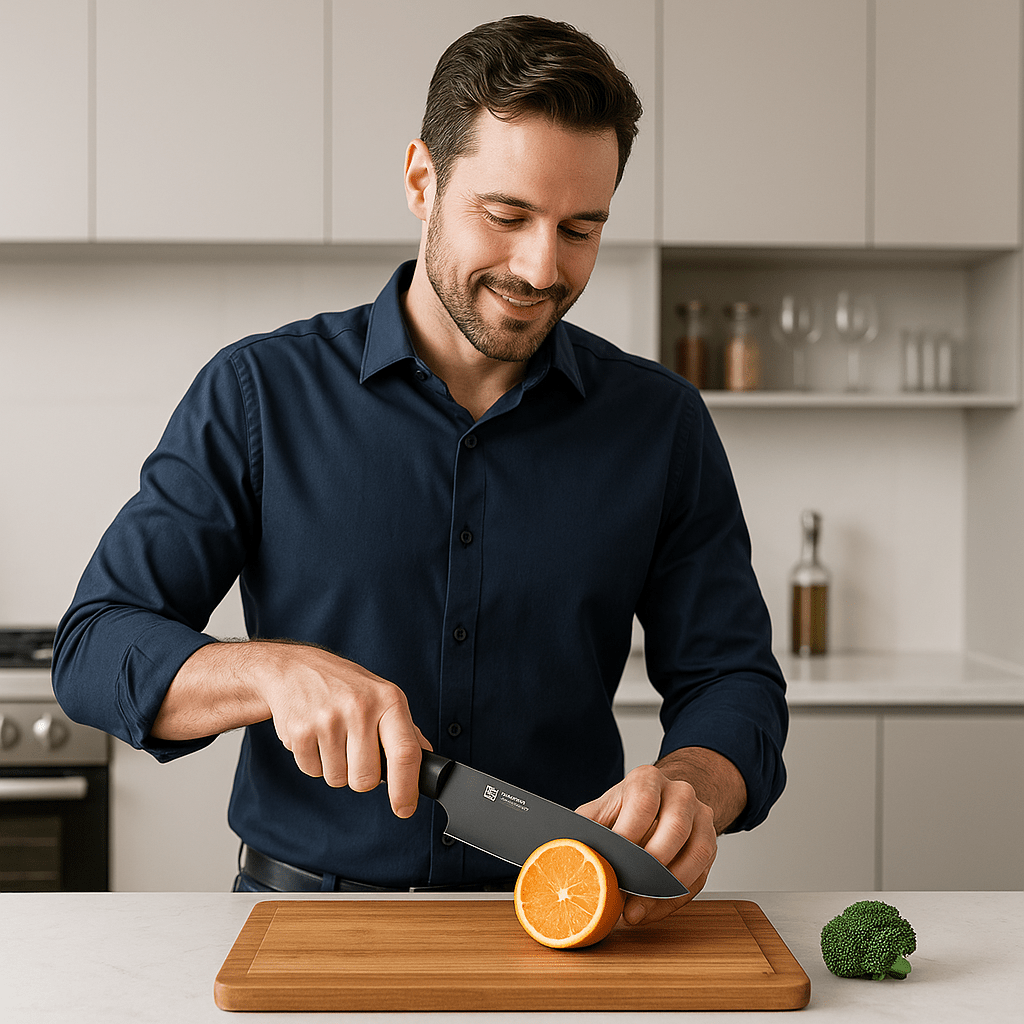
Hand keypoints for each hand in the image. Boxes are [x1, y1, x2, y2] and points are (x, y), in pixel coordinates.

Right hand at [255, 643, 430, 817]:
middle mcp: (359, 708)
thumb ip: (405, 730)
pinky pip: (313, 771)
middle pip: (367, 779)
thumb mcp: (382, 696)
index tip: (405, 808)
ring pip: (338, 779)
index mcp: (388, 700)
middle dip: (361, 775)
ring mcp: (328, 719)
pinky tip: (315, 735)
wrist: (295, 668)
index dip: (407, 788)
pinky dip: (315, 762)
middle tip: (355, 750)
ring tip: (333, 737)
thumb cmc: (344, 685)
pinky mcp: (300, 731)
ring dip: (336, 767)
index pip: (405, 752)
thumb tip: (426, 760)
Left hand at [575, 764, 717, 925]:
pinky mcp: (710, 843)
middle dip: (651, 867)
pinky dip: (675, 899)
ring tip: (636, 910)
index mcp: (648, 780)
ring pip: (698, 853)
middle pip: (676, 828)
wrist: (661, 799)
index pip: (643, 804)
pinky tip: (651, 910)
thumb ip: (587, 828)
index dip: (629, 837)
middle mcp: (680, 793)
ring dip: (667, 888)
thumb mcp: (602, 810)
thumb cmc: (626, 809)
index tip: (612, 866)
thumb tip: (560, 852)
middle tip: (626, 892)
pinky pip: (701, 875)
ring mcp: (701, 817)